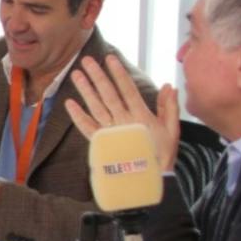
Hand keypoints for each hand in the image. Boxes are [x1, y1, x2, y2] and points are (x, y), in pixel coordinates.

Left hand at [64, 55, 180, 172]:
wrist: (149, 181)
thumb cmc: (162, 154)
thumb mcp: (171, 130)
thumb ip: (169, 107)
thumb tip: (169, 86)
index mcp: (141, 116)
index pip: (127, 90)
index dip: (118, 74)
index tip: (110, 59)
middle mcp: (123, 122)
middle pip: (108, 95)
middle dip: (97, 76)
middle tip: (86, 60)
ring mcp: (110, 132)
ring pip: (95, 107)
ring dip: (85, 90)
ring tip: (76, 74)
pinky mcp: (101, 144)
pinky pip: (87, 128)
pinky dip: (78, 116)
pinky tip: (69, 103)